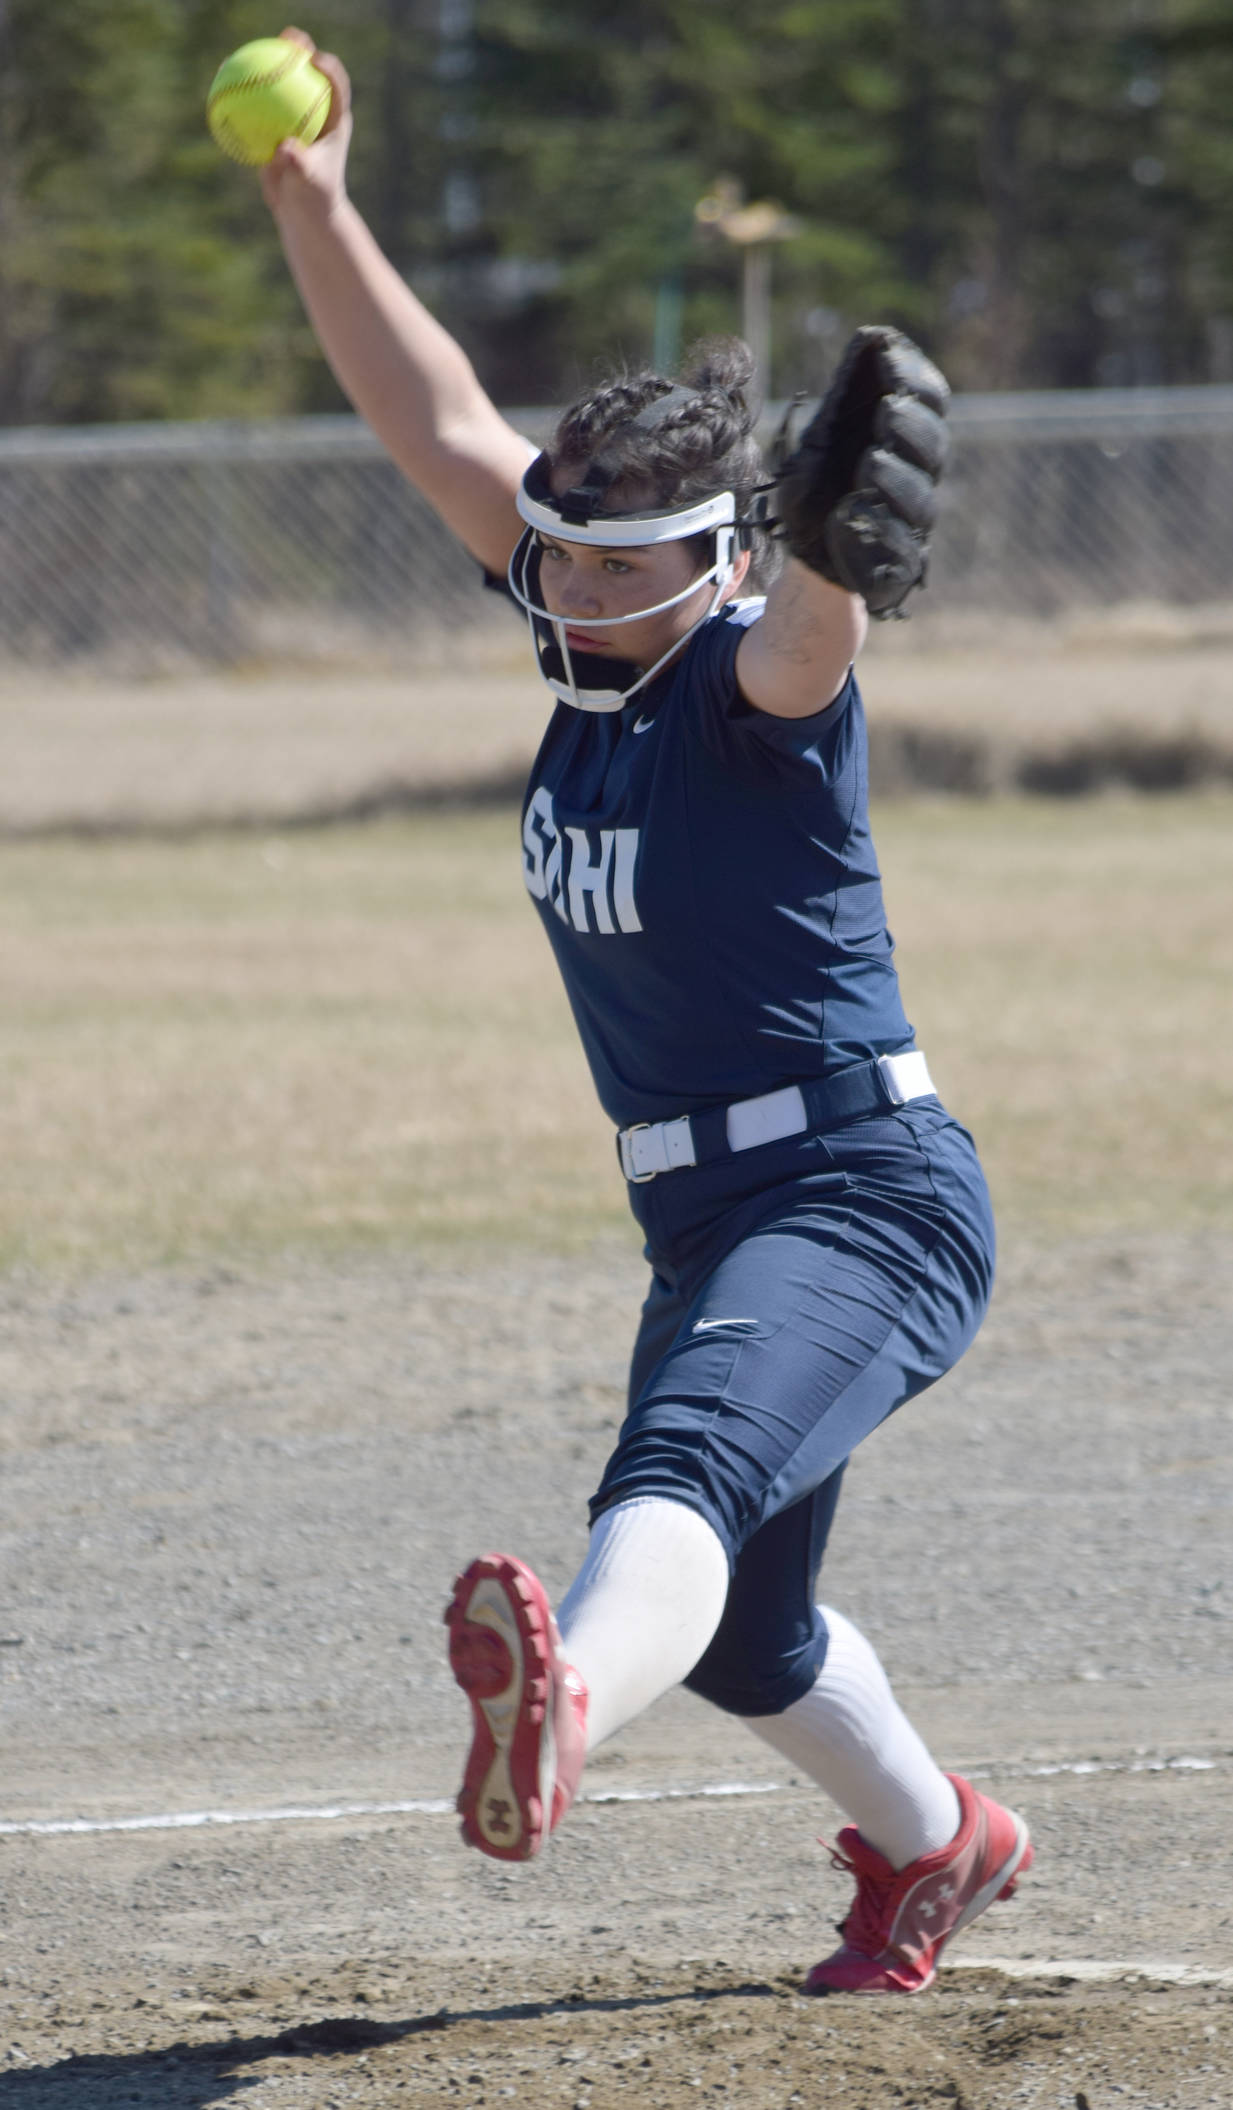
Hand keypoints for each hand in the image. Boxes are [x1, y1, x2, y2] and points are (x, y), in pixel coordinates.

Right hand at [259, 26, 351, 221]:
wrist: (303, 212)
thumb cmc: (314, 198)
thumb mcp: (309, 183)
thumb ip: (299, 164)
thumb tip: (283, 148)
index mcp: (333, 121)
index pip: (336, 88)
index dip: (329, 68)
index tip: (315, 59)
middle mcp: (316, 113)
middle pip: (309, 74)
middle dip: (301, 49)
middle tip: (288, 38)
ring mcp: (294, 117)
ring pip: (280, 86)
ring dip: (266, 64)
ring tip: (248, 51)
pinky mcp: (275, 126)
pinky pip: (257, 106)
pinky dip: (243, 94)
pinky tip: (223, 82)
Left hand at [772, 327, 949, 618]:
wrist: (804, 553)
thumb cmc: (816, 486)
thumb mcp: (821, 435)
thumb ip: (846, 398)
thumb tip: (872, 337)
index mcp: (906, 439)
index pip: (931, 400)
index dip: (914, 375)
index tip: (887, 356)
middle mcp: (918, 479)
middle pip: (935, 449)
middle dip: (913, 426)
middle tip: (887, 411)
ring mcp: (911, 525)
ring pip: (921, 501)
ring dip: (897, 478)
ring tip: (871, 463)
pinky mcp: (897, 565)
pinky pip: (898, 549)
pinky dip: (877, 528)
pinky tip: (853, 512)